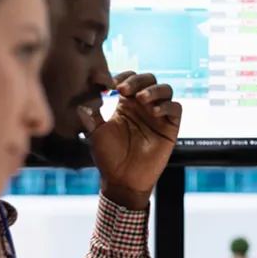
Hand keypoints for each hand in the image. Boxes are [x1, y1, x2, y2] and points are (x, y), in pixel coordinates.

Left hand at [81, 71, 182, 210]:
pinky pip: (175, 108)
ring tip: (141, 98)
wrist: (122, 180)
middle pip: (149, 79)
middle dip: (137, 80)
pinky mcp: (170, 127)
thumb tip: (81, 100)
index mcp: (126, 104)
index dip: (123, 77)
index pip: (130, 79)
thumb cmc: (108, 158)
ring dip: (153, 90)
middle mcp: (144, 106)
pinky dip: (166, 106)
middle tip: (123, 89)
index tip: (110, 84)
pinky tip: (153, 112)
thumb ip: (90, 115)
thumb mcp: (95, 133)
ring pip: (165, 89)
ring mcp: (159, 115)